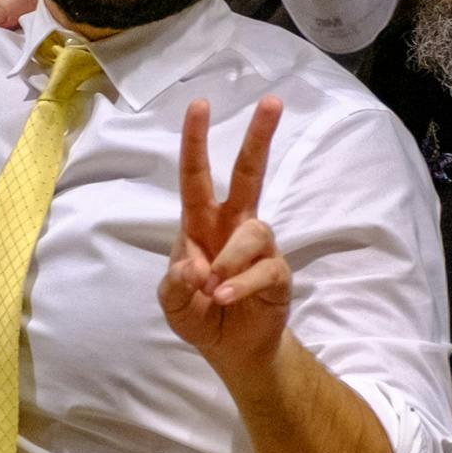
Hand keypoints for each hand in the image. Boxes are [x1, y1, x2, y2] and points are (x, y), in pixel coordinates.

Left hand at [159, 97, 291, 382]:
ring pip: (253, 230)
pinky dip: (240, 285)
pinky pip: (264, 268)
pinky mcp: (278, 272)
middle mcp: (234, 225)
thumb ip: (174, 284)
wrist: (233, 349)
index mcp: (201, 222)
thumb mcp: (173, 302)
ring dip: (229, 260)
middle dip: (259, 137)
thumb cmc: (199, 314)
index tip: (200, 104)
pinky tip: (226, 298)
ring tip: (214, 289)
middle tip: (273, 103)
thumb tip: (192, 267)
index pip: (196, 175)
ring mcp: (259, 247)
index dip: (196, 140)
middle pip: (249, 173)